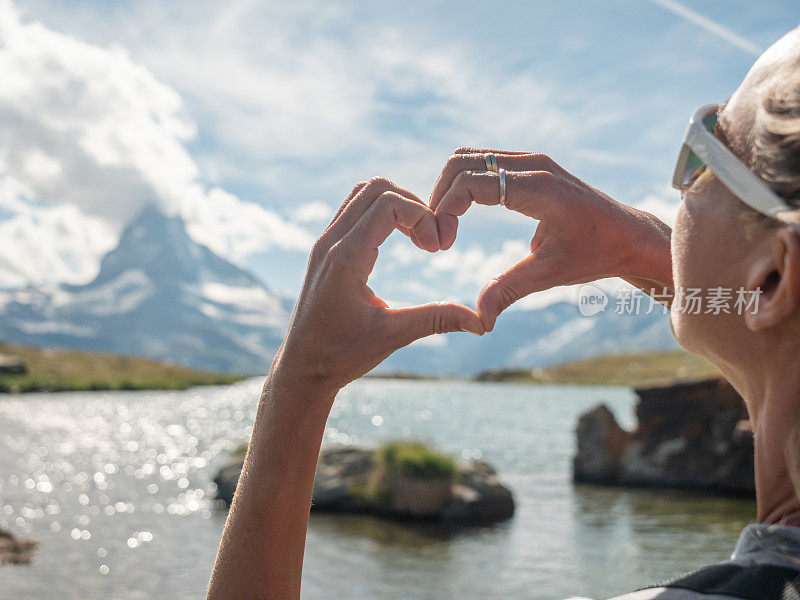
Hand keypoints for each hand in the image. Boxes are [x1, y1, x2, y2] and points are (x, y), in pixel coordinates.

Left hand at [273, 177, 484, 393]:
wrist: (301, 367)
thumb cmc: (341, 355)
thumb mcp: (393, 336)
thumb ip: (436, 320)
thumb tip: (482, 323)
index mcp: (346, 259)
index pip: (388, 204)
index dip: (422, 217)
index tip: (436, 250)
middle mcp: (331, 242)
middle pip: (377, 188)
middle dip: (413, 205)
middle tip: (430, 243)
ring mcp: (325, 242)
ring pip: (363, 192)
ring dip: (397, 205)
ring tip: (418, 239)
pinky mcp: (326, 248)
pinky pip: (354, 208)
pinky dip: (382, 213)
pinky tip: (400, 241)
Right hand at [430, 147, 672, 329]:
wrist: (628, 237)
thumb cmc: (595, 254)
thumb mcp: (550, 274)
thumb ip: (509, 290)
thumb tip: (479, 320)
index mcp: (537, 188)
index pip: (471, 182)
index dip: (445, 210)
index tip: (443, 244)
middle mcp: (532, 165)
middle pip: (462, 161)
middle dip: (439, 196)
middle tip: (438, 235)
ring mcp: (531, 161)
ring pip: (469, 157)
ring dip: (449, 188)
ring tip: (445, 226)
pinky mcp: (530, 166)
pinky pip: (484, 163)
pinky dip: (463, 184)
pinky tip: (461, 216)